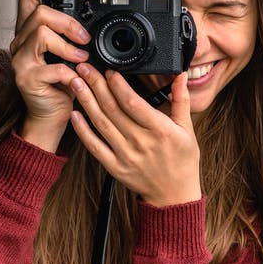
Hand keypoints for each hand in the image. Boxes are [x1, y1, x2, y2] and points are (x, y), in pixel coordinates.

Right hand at [7, 0, 91, 151]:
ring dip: (68, 46)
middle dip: (68, 22)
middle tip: (85, 39)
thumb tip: (93, 4)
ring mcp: (20, 60)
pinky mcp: (26, 79)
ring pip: (41, 34)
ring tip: (82, 60)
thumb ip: (76, 33)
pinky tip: (77, 79)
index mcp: (29, 31)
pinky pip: (50, 67)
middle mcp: (20, 42)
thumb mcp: (71, 53)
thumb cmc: (62, 84)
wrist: (50, 116)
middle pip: (39, 13)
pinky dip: (70, 73)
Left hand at [68, 65, 201, 206]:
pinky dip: (83, 130)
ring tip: (76, 83)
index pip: (134, 103)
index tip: (109, 70)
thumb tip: (180, 76)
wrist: (174, 195)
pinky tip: (75, 114)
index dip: (118, 85)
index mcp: (160, 130)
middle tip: (85, 68)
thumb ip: (181, 100)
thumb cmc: (182, 161)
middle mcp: (141, 142)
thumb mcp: (187, 129)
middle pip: (113, 109)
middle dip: (97, 85)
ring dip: (86, 102)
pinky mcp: (115, 167)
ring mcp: (126, 156)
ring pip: (102, 124)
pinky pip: (95, 147)